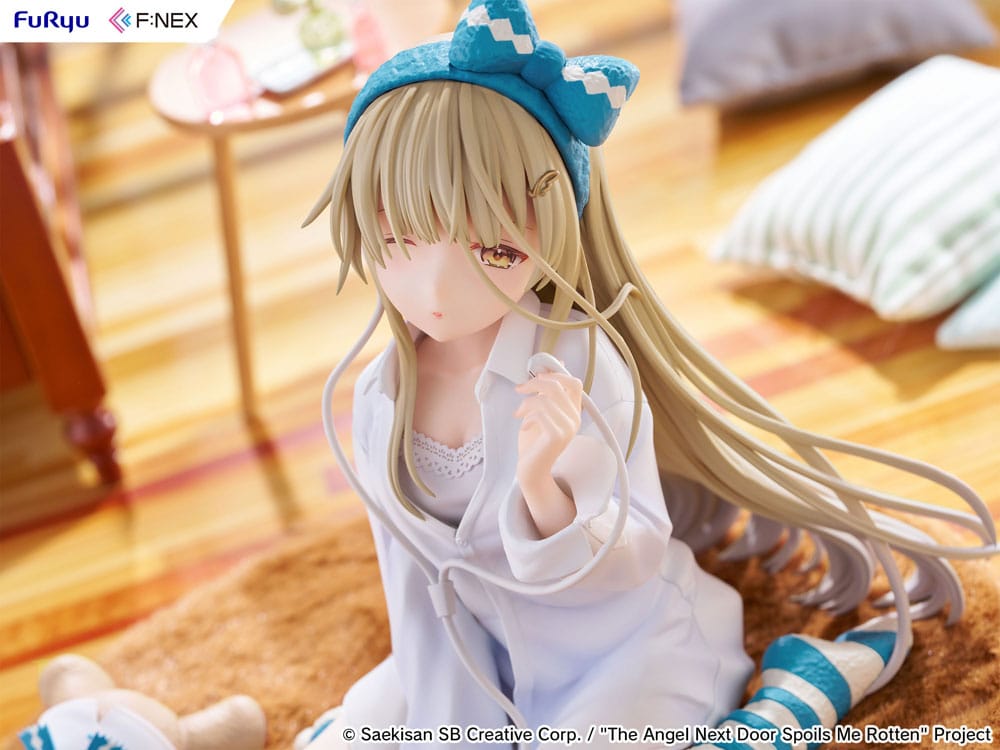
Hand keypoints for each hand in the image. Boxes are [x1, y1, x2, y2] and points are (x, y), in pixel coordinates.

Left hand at [513, 371, 582, 535]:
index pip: (574, 383)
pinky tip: (523, 427)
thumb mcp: (539, 412)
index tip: (536, 377)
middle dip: (534, 383)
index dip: (555, 374)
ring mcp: (568, 428)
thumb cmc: (533, 442)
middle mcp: (575, 419)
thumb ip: (545, 393)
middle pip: (558, 386)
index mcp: (573, 412)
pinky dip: (527, 416)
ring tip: (518, 414)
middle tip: (519, 389)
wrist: (531, 471)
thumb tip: (550, 366)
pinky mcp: (557, 436)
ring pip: (545, 399)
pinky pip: (540, 413)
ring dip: (526, 403)